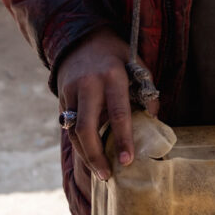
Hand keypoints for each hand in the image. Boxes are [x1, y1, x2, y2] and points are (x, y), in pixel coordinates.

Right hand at [56, 27, 157, 181]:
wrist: (83, 39)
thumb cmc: (116, 55)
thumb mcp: (136, 64)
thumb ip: (146, 90)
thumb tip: (153, 119)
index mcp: (112, 75)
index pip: (118, 113)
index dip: (123, 139)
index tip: (128, 161)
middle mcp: (88, 84)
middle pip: (86, 129)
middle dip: (96, 156)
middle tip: (107, 176)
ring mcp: (71, 91)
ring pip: (73, 132)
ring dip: (85, 155)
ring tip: (99, 172)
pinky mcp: (61, 97)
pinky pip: (68, 126)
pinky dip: (78, 144)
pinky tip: (89, 155)